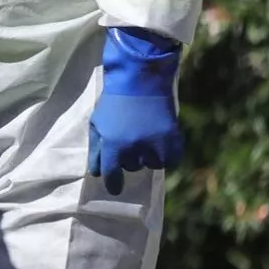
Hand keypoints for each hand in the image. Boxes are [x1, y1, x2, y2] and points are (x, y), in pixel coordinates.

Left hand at [87, 26, 184, 194]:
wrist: (140, 80)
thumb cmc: (114, 101)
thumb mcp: (97, 123)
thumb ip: (96, 149)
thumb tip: (96, 173)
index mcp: (113, 145)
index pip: (112, 175)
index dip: (113, 184)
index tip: (115, 188)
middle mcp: (135, 149)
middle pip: (132, 167)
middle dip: (129, 157)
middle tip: (129, 139)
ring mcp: (156, 145)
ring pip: (152, 164)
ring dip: (148, 155)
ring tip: (145, 136)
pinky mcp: (173, 140)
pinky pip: (170, 160)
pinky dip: (166, 154)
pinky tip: (160, 141)